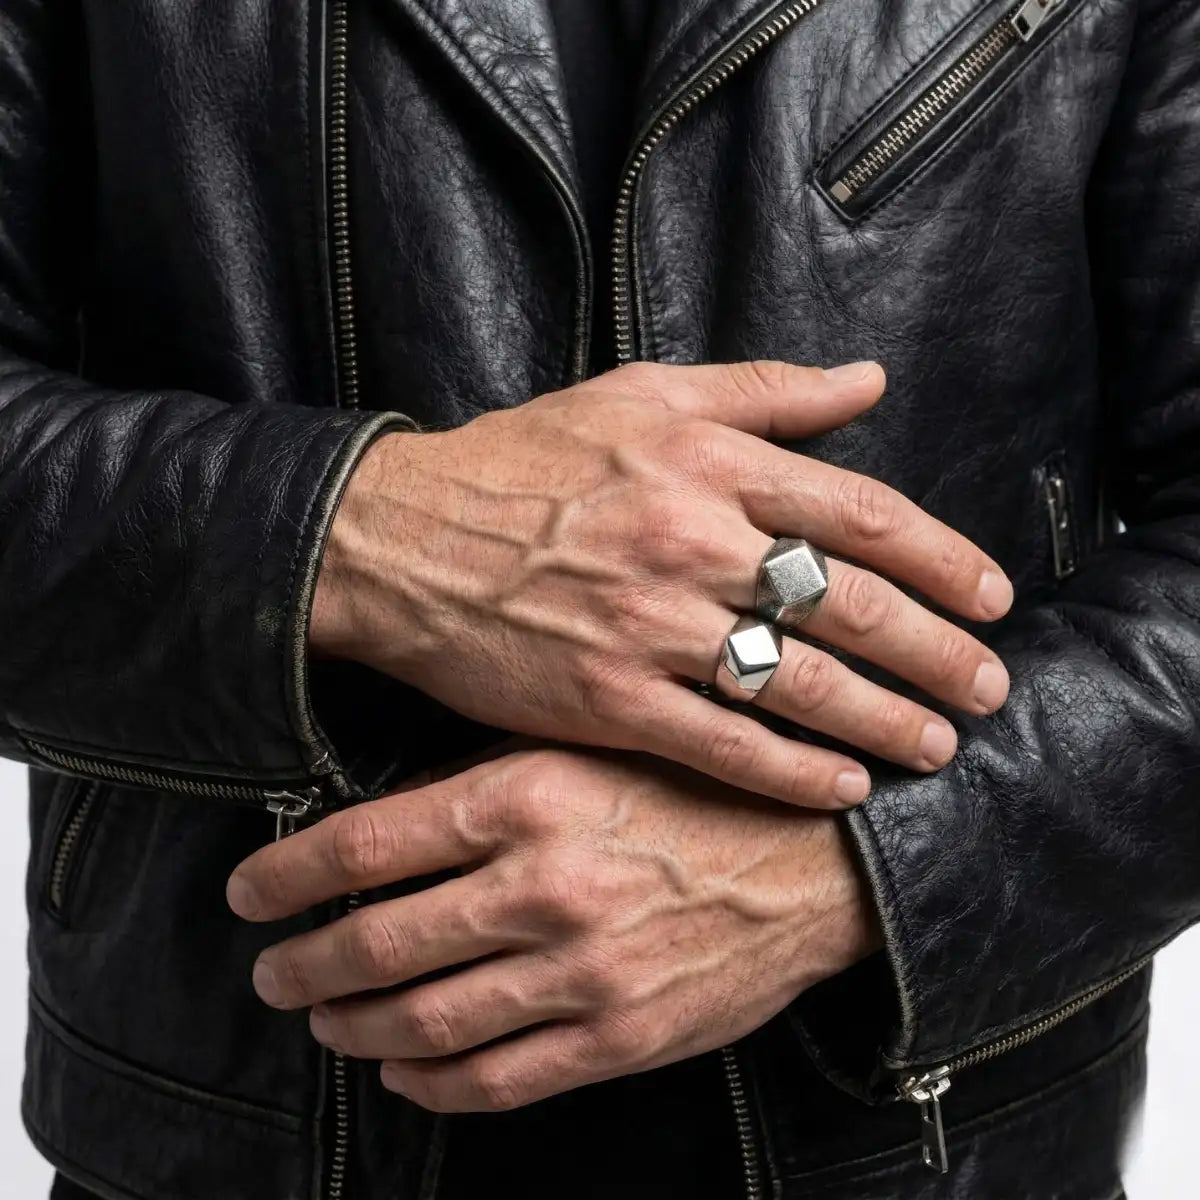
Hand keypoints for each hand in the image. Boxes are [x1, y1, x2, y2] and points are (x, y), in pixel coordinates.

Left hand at [227, 748, 879, 1112]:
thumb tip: (381, 821)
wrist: (812, 861)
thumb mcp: (591, 746)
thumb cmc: (694, 788)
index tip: (248, 891)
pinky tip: (402, 1068)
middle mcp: (542, 885)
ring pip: (423, 1022)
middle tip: (271, 973)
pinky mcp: (616, 1037)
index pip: (366, 844)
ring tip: (323, 1017)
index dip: (287, 874)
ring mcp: (580, 971)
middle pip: (379, 943)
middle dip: (303, 965)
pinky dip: (429, 1082)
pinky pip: (495, 1081)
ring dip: (354, 1026)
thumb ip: (490, 777)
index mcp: (527, 796)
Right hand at [313, 360, 1012, 808]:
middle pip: (849, 603)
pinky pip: (723, 743)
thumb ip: (763, 389)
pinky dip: (792, 771)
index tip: (993, 596)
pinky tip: (843, 785)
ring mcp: (648, 625)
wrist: (399, 538)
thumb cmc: (521, 462)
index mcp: (703, 460)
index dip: (943, 559)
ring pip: (799, 682)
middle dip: (937, 651)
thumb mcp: (639, 394)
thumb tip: (868, 382)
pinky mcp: (607, 699)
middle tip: (990, 685)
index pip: (859, 511)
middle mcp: (687, 539)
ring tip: (939, 744)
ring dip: (884, 718)